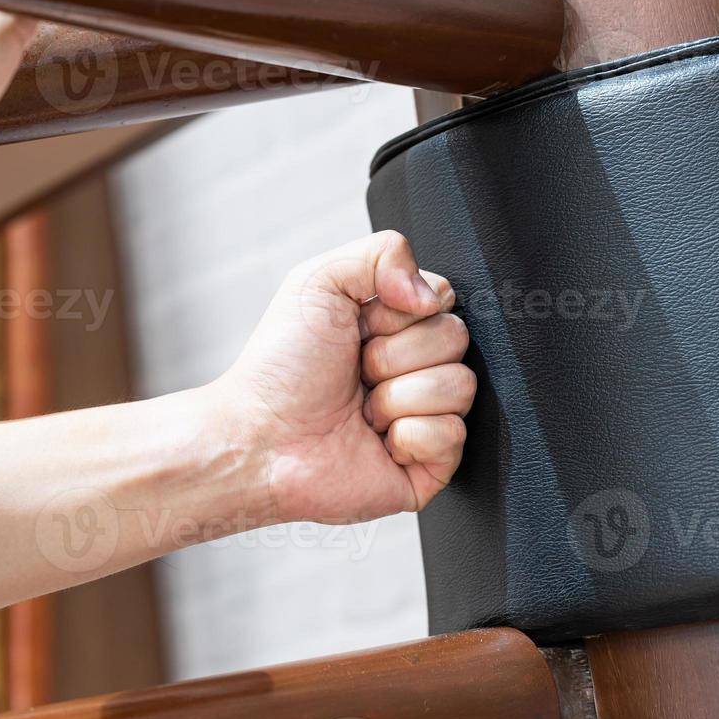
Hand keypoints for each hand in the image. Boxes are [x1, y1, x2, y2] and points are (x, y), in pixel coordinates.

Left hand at [214, 232, 474, 525]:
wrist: (258, 436)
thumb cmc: (279, 367)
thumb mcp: (318, 281)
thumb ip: (383, 252)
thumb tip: (431, 295)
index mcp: (393, 325)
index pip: (443, 298)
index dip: (399, 312)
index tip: (359, 328)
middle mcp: (413, 368)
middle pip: (457, 339)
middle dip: (394, 354)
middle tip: (356, 373)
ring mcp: (423, 417)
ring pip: (460, 386)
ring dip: (397, 397)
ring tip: (360, 409)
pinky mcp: (427, 466)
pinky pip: (453, 436)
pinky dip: (409, 436)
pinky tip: (377, 440)